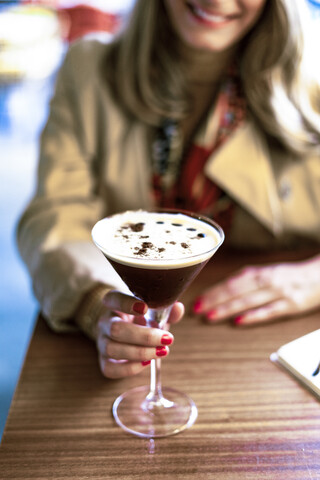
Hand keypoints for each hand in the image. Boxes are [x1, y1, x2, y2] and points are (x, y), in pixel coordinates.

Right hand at [96, 291, 183, 378]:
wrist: (124, 331)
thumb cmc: (141, 318)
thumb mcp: (153, 310)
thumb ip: (165, 309)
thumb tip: (178, 308)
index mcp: (114, 303)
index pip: (114, 298)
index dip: (127, 303)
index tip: (145, 308)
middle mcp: (105, 321)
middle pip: (116, 329)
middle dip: (144, 336)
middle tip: (167, 339)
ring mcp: (102, 342)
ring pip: (112, 349)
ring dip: (140, 353)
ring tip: (162, 351)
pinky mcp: (103, 361)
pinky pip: (110, 368)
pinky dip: (130, 368)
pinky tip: (147, 363)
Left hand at [193, 255, 319, 325]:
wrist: (319, 276)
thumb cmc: (288, 276)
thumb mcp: (266, 273)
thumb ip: (246, 281)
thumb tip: (221, 290)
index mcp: (259, 272)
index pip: (231, 282)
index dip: (213, 291)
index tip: (198, 300)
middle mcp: (266, 281)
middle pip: (236, 291)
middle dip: (214, 301)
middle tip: (197, 310)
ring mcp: (278, 293)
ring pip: (248, 301)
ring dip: (227, 309)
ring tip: (210, 316)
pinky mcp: (290, 306)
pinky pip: (268, 312)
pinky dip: (252, 316)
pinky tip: (238, 322)